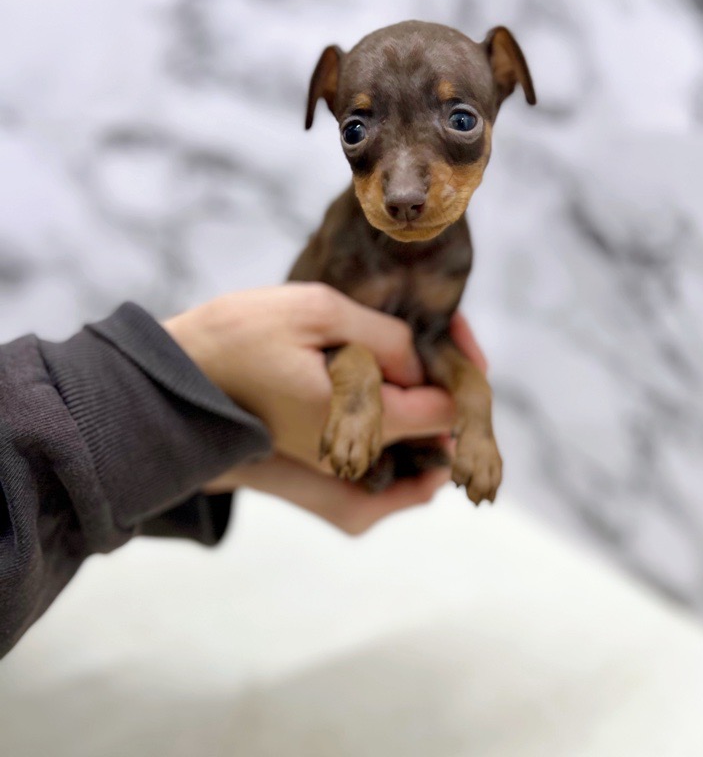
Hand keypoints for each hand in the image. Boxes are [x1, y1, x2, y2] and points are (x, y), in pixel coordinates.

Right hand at [164, 284, 486, 532]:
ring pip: (405, 434)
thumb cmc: (239, 336)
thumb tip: (424, 364)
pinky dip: (393, 403)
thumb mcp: (317, 312)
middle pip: (430, 430)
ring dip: (419, 390)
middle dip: (445, 379)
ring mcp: (334, 456)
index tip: (456, 330)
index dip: (462, 371)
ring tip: (412, 340)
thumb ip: (384, 338)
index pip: (445, 414)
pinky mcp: (318, 450)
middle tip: (444, 331)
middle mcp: (352, 452)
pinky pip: (376, 434)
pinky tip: (384, 363)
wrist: (172, 376)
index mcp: (356, 420)